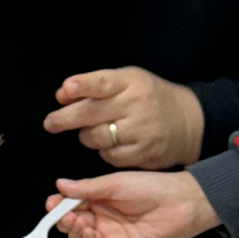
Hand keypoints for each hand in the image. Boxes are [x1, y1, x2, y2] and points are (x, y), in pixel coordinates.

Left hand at [44, 67, 204, 168]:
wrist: (188, 122)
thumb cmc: (149, 98)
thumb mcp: (127, 81)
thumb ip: (95, 85)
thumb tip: (63, 95)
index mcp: (131, 82)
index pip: (102, 82)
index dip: (81, 86)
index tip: (65, 90)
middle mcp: (136, 105)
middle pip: (91, 113)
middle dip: (64, 119)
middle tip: (50, 123)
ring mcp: (141, 131)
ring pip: (96, 137)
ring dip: (86, 136)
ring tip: (91, 130)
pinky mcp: (143, 153)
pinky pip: (109, 156)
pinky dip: (104, 151)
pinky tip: (111, 143)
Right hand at [45, 170, 219, 237]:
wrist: (180, 203)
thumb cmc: (152, 188)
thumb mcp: (115, 183)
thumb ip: (88, 187)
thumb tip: (61, 185)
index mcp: (99, 199)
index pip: (71, 205)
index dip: (59, 205)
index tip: (52, 202)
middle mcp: (101, 218)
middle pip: (72, 224)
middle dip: (62, 219)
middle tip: (60, 212)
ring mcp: (108, 235)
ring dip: (71, 231)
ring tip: (73, 220)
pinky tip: (84, 231)